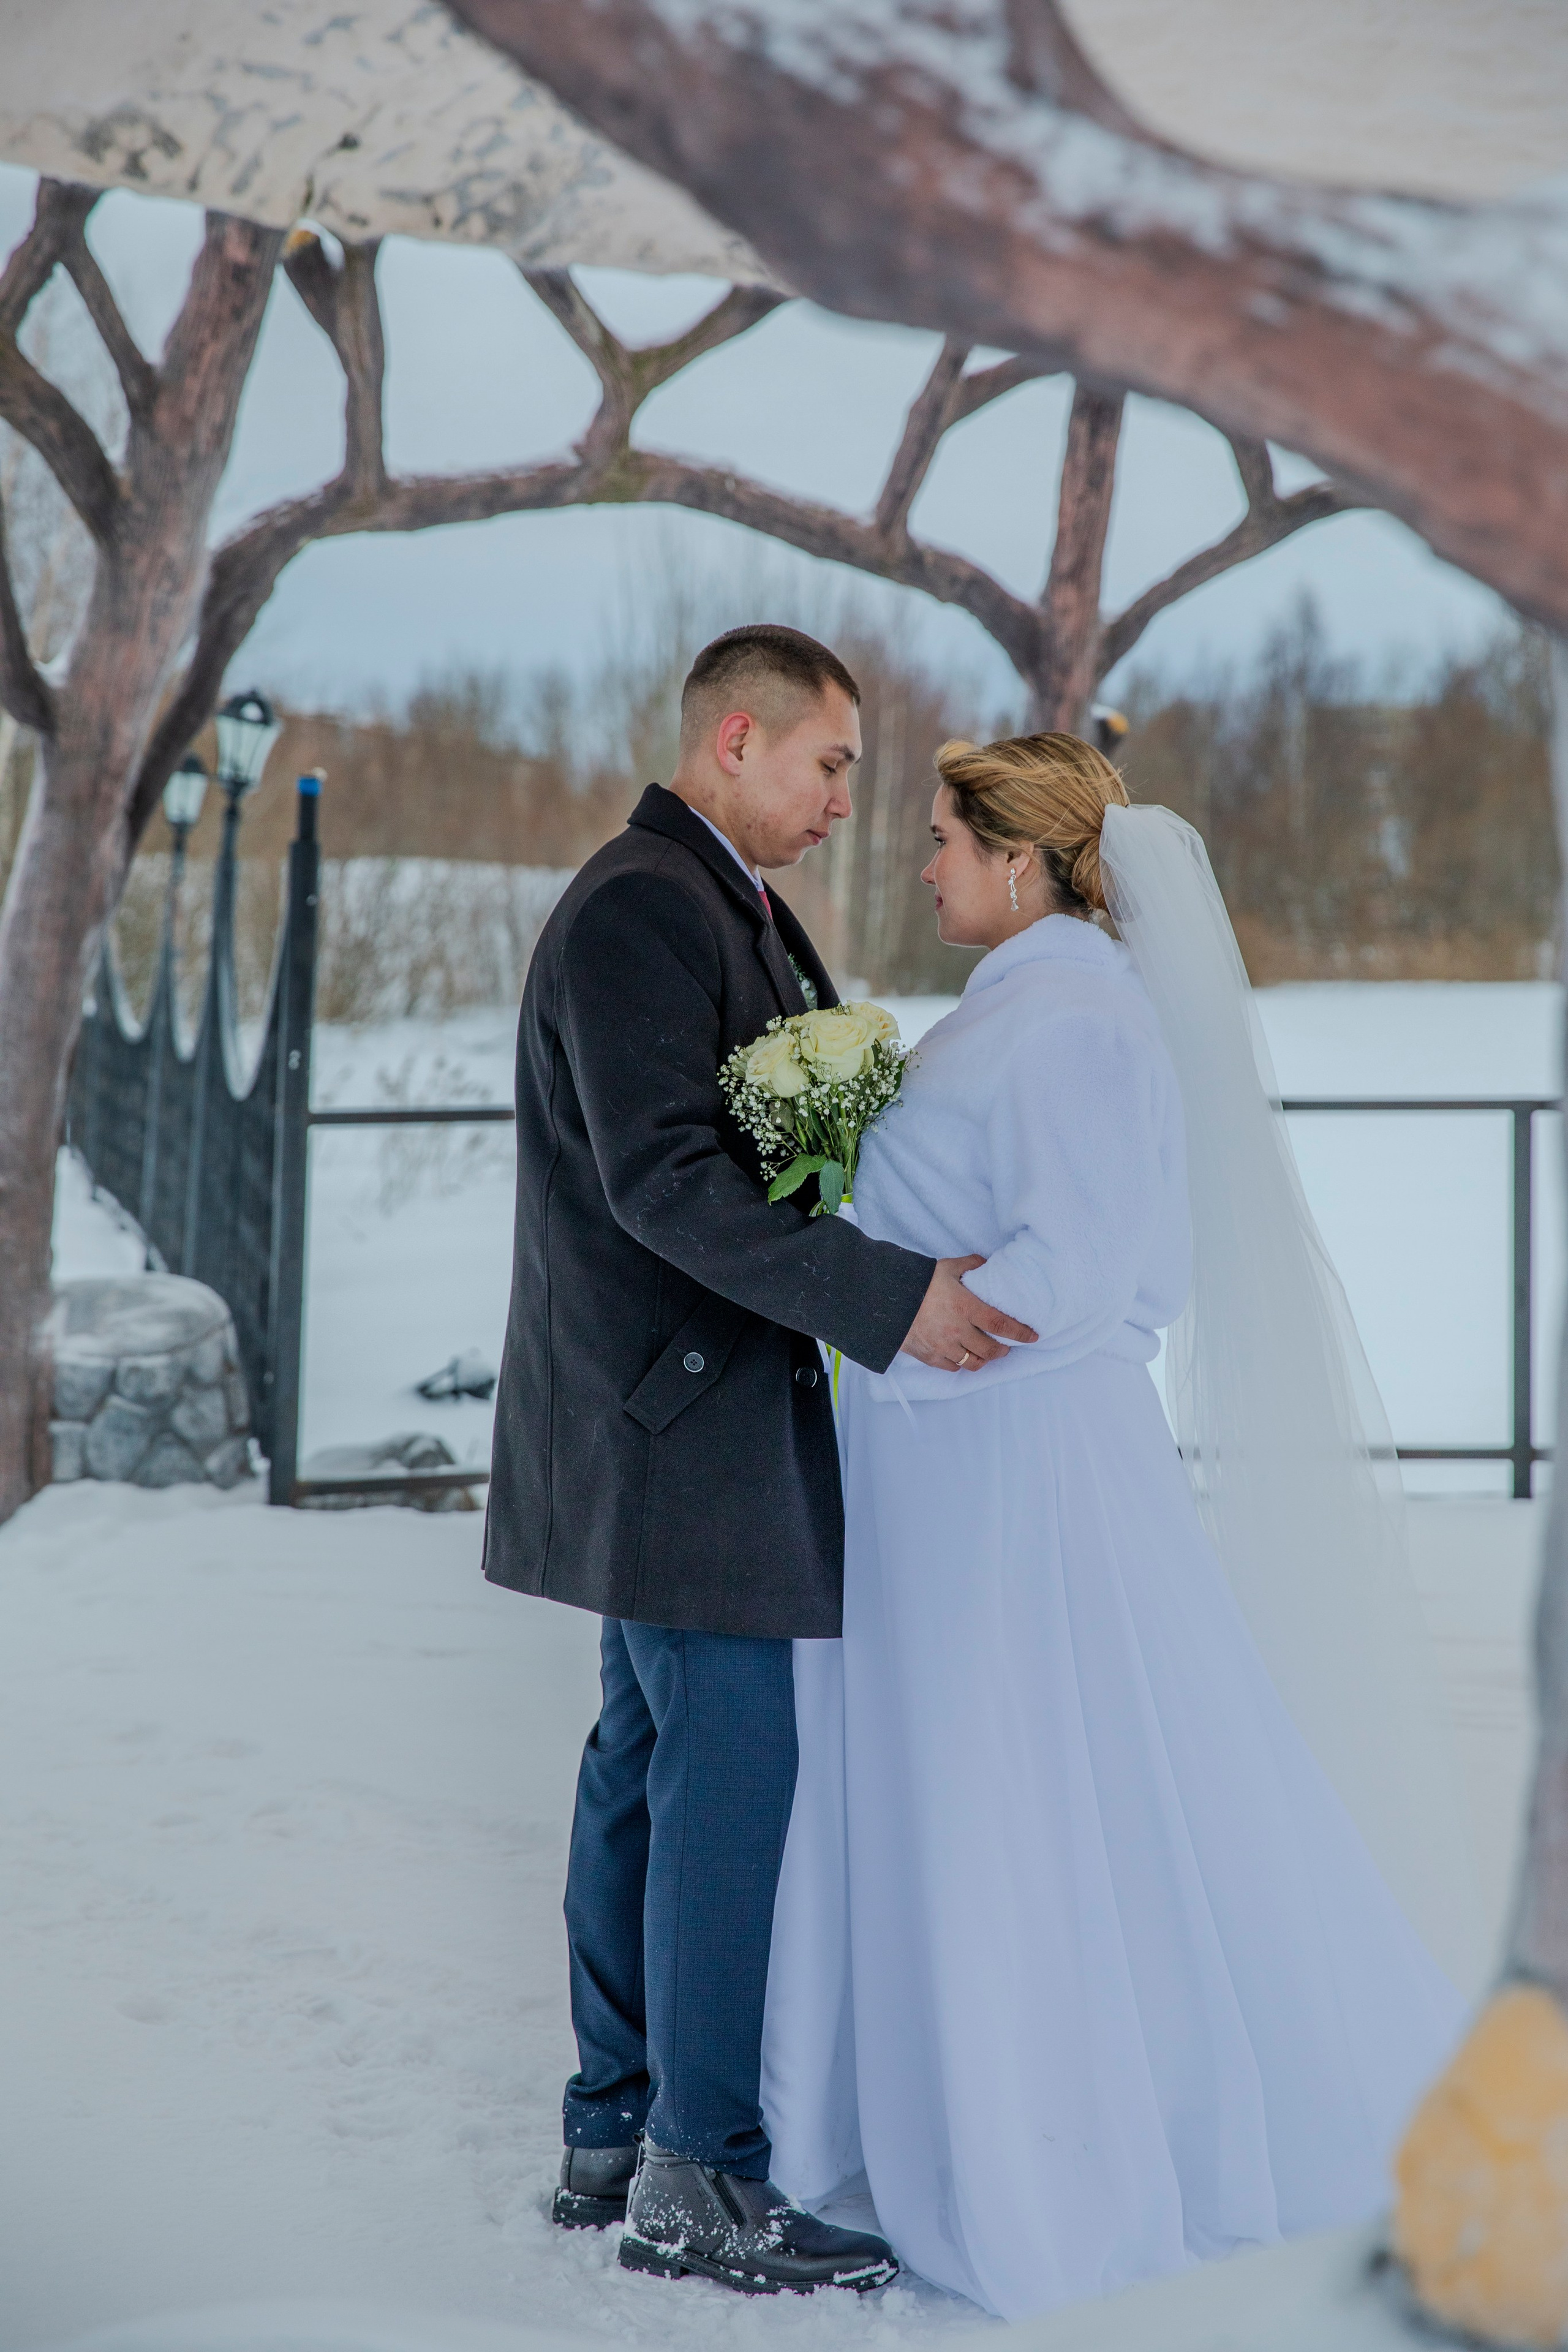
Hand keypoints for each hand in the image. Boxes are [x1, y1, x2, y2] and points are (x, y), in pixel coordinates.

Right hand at [901, 1256, 1037, 1370]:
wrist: (884, 1298)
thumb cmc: (918, 1282)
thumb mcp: (947, 1267)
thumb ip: (970, 1265)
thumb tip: (985, 1263)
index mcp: (966, 1308)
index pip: (1001, 1324)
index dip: (1020, 1332)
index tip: (1033, 1336)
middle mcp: (958, 1331)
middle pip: (990, 1350)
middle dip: (1002, 1350)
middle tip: (1006, 1346)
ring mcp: (943, 1347)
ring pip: (972, 1363)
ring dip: (983, 1360)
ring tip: (985, 1354)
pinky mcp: (929, 1356)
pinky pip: (951, 1367)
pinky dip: (960, 1364)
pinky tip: (962, 1357)